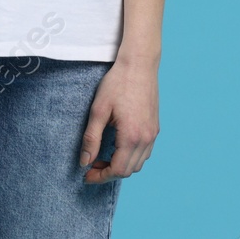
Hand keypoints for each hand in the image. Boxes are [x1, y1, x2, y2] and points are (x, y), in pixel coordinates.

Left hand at [79, 56, 158, 182]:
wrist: (139, 63)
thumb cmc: (117, 83)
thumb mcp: (98, 110)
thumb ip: (91, 138)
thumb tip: (85, 162)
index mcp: (131, 136)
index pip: (118, 170)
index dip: (101, 177)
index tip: (87, 175)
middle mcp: (146, 138)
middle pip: (129, 170)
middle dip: (109, 173)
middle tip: (92, 165)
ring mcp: (153, 133)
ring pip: (139, 163)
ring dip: (121, 165)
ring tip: (103, 156)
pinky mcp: (155, 127)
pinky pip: (145, 151)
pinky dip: (132, 156)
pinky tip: (118, 146)